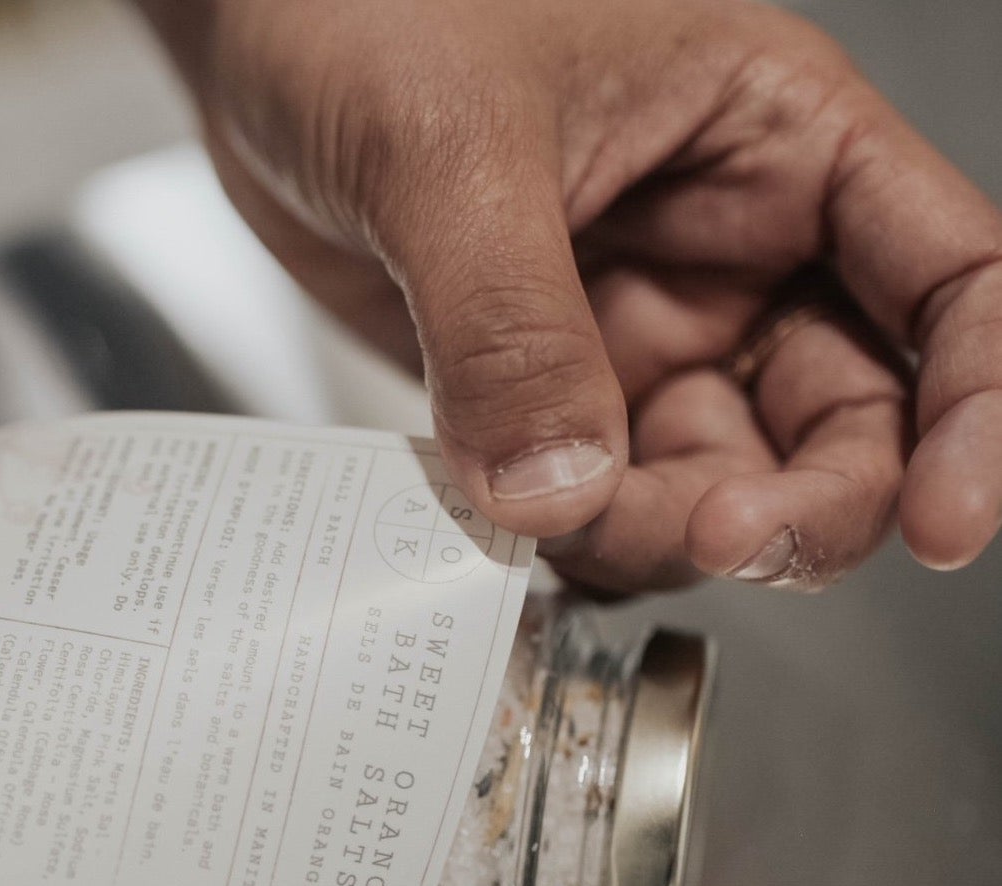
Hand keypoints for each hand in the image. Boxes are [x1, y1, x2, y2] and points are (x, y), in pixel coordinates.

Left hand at [138, 0, 1001, 590]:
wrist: (253, 38)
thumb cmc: (368, 1)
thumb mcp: (453, 144)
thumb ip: (513, 324)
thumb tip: (564, 486)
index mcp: (775, 142)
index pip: (949, 286)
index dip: (977, 413)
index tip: (949, 519)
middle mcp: (727, 253)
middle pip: (843, 425)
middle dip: (796, 506)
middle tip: (715, 534)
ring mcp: (636, 335)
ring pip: (715, 483)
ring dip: (667, 533)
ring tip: (570, 516)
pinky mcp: (545, 393)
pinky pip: (594, 497)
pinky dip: (573, 535)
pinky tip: (520, 525)